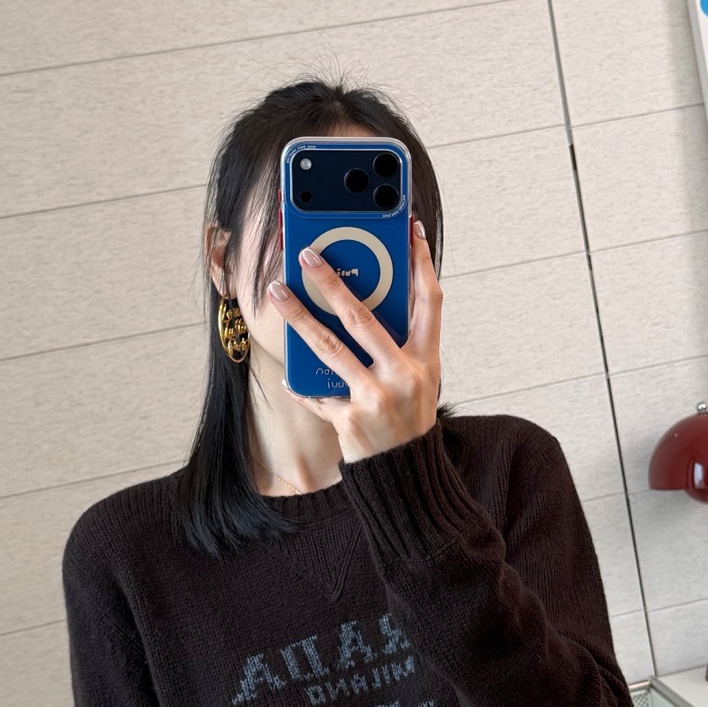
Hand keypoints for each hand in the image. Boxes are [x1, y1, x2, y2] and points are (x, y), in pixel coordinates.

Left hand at [269, 218, 441, 462]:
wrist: (407, 477)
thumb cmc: (407, 421)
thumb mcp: (418, 381)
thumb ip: (397, 346)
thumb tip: (358, 304)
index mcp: (426, 360)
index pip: (429, 301)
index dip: (422, 263)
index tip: (409, 229)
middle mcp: (404, 375)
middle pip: (363, 317)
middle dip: (332, 282)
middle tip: (307, 255)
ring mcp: (376, 398)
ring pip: (329, 347)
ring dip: (299, 316)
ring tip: (278, 291)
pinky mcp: (351, 420)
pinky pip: (318, 394)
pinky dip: (302, 385)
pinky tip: (288, 376)